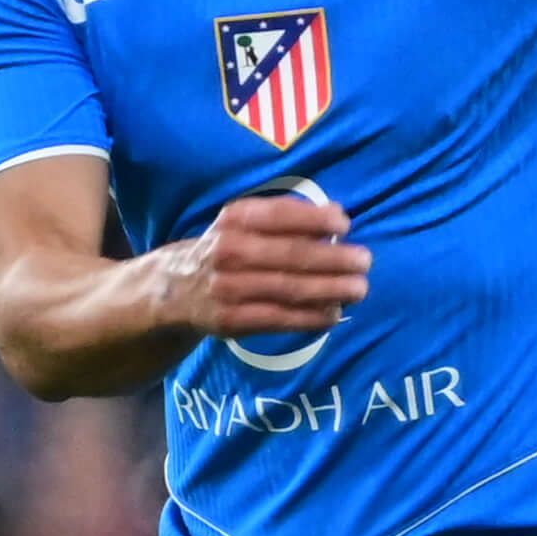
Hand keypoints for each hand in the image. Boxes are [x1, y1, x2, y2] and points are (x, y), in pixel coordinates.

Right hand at [157, 188, 371, 345]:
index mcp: (233, 220)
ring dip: (330, 290)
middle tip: (365, 261)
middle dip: (334, 259)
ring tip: (359, 289)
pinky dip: (310, 318)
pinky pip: (278, 319)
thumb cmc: (222, 250)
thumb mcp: (240, 223)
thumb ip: (284, 217)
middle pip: (291, 255)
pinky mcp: (230, 320)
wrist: (171, 291)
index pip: (280, 215)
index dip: (316, 219)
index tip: (345, 224)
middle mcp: (228, 251)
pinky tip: (333, 314)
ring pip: (289, 289)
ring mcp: (228, 288)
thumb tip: (337, 214)